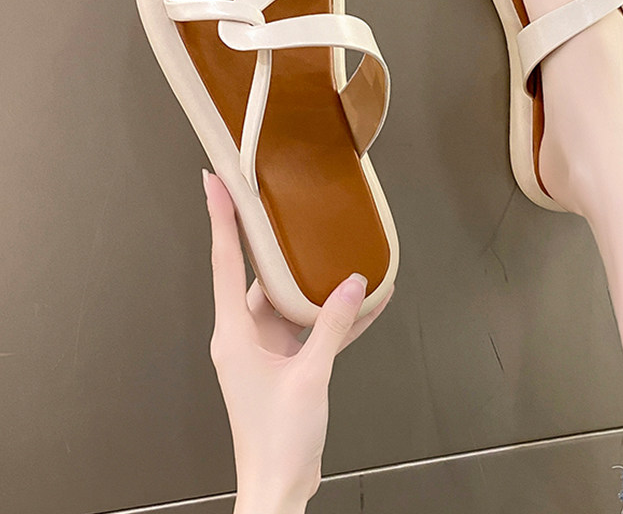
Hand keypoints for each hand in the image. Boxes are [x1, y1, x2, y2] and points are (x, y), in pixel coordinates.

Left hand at [203, 170, 393, 513]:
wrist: (279, 485)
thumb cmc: (278, 439)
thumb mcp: (310, 375)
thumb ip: (332, 325)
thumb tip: (356, 284)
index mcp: (234, 333)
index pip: (225, 262)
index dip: (220, 219)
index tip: (214, 183)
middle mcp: (245, 335)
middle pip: (259, 275)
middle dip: (274, 242)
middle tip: (278, 201)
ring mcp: (265, 349)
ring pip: (289, 300)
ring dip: (315, 283)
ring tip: (339, 252)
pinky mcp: (286, 363)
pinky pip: (309, 328)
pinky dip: (332, 318)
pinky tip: (364, 304)